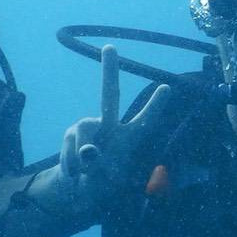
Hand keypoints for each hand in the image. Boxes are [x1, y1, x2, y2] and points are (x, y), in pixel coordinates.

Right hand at [25, 47, 172, 221]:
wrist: (78, 189)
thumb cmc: (102, 184)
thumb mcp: (108, 181)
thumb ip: (101, 167)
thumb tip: (88, 152)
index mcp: (129, 138)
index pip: (144, 121)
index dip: (154, 106)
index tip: (166, 87)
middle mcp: (109, 126)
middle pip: (109, 95)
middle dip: (109, 71)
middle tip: (109, 47)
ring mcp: (88, 128)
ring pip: (83, 135)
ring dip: (82, 158)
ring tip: (86, 173)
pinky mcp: (71, 134)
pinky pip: (70, 148)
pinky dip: (71, 165)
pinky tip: (75, 173)